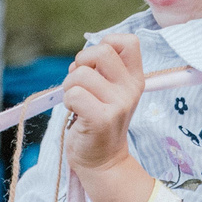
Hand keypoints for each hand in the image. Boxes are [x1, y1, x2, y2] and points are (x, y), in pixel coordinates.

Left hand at [60, 36, 144, 179]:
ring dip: (70, 86)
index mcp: (134, 78)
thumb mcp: (109, 90)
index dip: (105, 43)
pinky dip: (67, 101)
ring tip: (77, 102)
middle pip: (101, 51)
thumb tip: (82, 57)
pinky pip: (74, 94)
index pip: (129, 41)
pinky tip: (75, 113)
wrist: (102, 159)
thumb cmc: (98, 119)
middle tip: (81, 83)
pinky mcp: (102, 119)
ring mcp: (119, 104)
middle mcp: (131, 88)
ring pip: (81, 73)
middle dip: (81, 63)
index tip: (96, 64)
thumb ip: (101, 69)